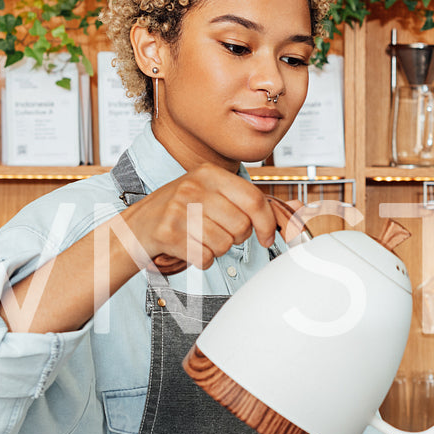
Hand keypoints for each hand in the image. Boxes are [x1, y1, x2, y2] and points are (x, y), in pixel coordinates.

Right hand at [119, 164, 286, 273]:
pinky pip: (204, 257)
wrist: (135, 227)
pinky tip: (187, 247)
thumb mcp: (212, 195)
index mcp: (210, 173)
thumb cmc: (179, 212)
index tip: (267, 238)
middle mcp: (195, 186)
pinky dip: (200, 259)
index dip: (267, 225)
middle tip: (216, 233)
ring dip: (215, 249)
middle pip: (241, 227)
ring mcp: (179, 208)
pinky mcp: (168, 232)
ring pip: (224, 244)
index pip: (254, 200)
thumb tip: (299, 211)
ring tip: (198, 238)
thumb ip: (249, 202)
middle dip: (234, 239)